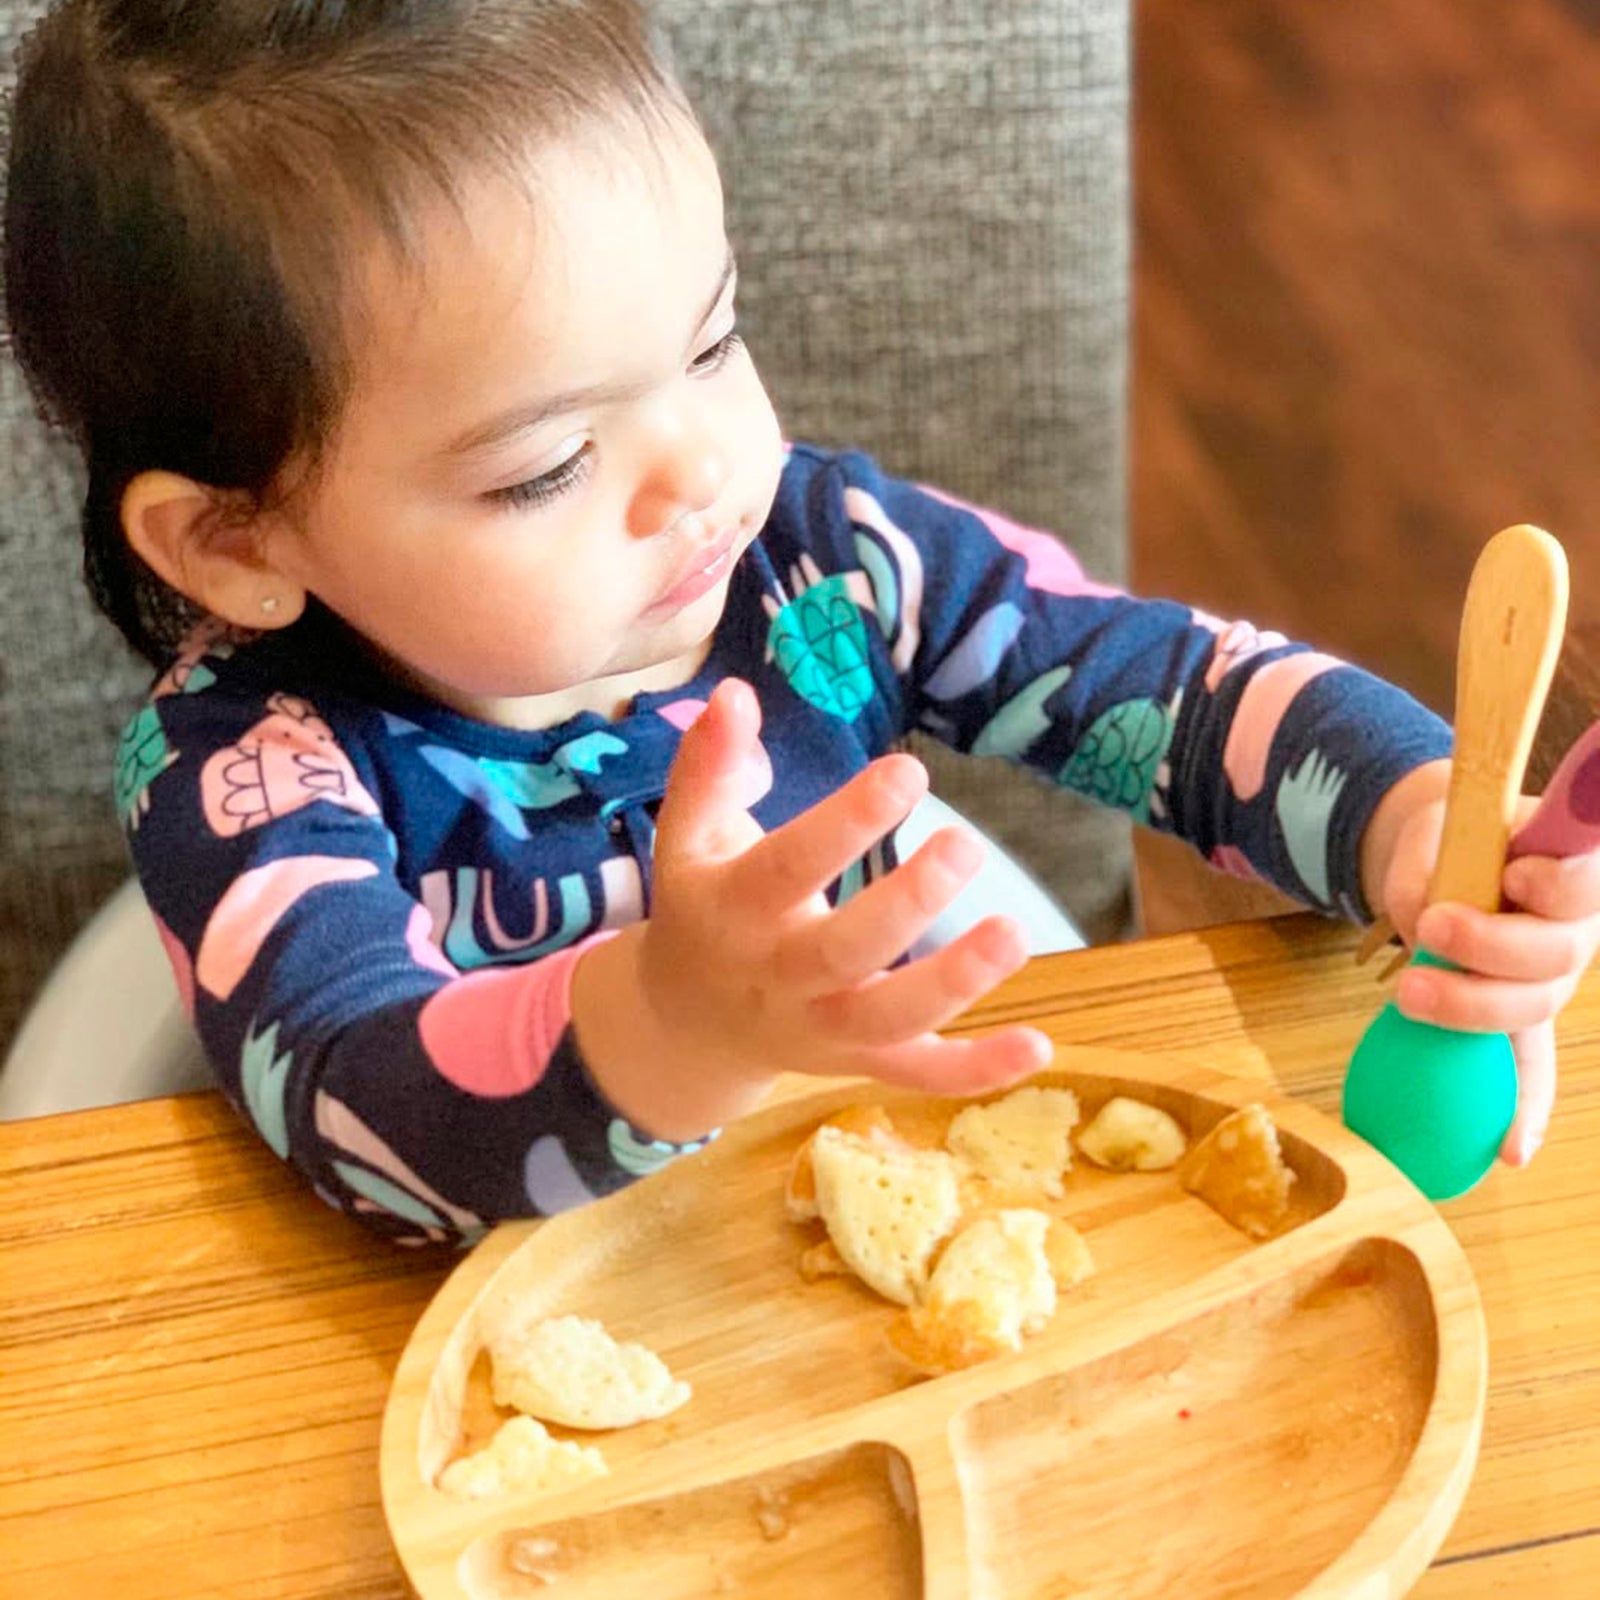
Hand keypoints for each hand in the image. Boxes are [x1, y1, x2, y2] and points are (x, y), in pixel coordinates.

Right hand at [573, 679, 1051, 1139]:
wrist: (685, 1021)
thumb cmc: (703, 904)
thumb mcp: (688, 836)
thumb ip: (709, 766)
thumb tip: (737, 694)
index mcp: (734, 910)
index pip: (789, 868)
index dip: (847, 824)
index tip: (908, 773)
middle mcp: (777, 976)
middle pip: (842, 951)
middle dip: (907, 903)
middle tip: (965, 843)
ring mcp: (821, 1026)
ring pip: (888, 1018)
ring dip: (954, 982)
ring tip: (1013, 931)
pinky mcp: (858, 1058)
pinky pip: (918, 1072)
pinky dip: (975, 1069)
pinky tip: (1038, 1043)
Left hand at [1370, 767, 1599, 1165]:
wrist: (1451, 855)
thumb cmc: (1454, 841)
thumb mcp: (1437, 835)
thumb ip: (1433, 869)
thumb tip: (1424, 916)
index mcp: (1571, 872)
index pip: (1585, 882)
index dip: (1560, 884)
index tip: (1516, 873)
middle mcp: (1577, 932)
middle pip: (1556, 955)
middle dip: (1492, 949)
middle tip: (1431, 929)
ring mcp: (1553, 980)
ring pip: (1533, 1009)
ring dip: (1471, 1009)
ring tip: (1408, 996)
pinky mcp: (1522, 1018)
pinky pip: (1531, 1068)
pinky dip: (1525, 1109)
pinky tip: (1511, 1150)